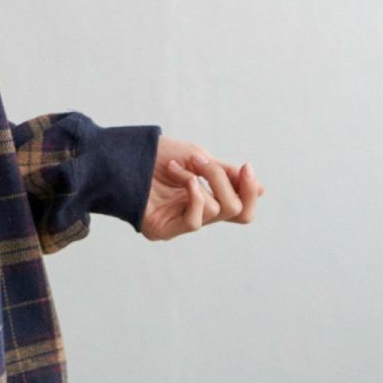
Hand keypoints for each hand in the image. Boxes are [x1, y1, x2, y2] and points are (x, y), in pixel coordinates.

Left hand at [139, 138, 264, 240]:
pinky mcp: (163, 230)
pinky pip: (195, 221)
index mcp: (206, 198)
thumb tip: (262, 190)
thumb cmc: (154, 154)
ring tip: (177, 166)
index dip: (250, 191)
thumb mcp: (198, 159)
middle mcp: (196, 214)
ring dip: (202, 180)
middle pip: (237, 211)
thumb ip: (226, 176)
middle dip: (225, 181)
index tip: (246, 167)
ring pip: (218, 211)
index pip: (241, 208)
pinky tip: (186, 182)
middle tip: (202, 162)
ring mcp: (180, 223)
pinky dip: (196, 197)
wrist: (119, 152)